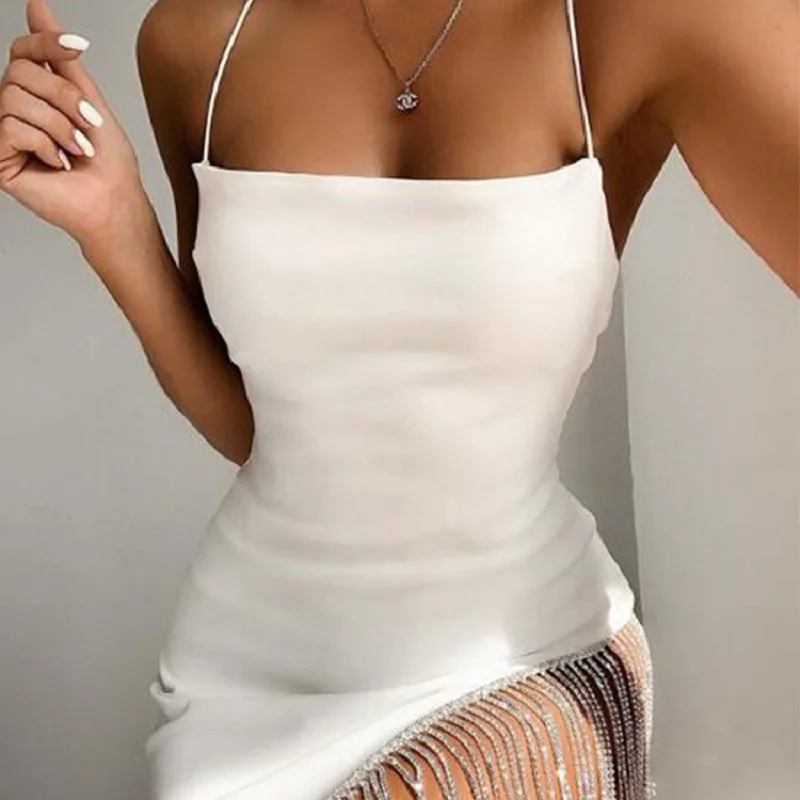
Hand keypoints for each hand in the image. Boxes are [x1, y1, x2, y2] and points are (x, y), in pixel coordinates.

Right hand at [0, 0, 151, 251]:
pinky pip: (10, 127)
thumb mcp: (88, 99)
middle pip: (20, 72)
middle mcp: (13, 109)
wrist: (115, 201)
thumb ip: (60, 58)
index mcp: (34, 94)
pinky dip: (44, 145)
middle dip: (64, 98)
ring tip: (76, 149)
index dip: (48, 43)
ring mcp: (3, 134)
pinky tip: (59, 163)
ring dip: (58, 126)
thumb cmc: (108, 161)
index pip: (24, 51)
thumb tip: (37, 6)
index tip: (80, 46)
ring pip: (15, 99)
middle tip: (88, 126)